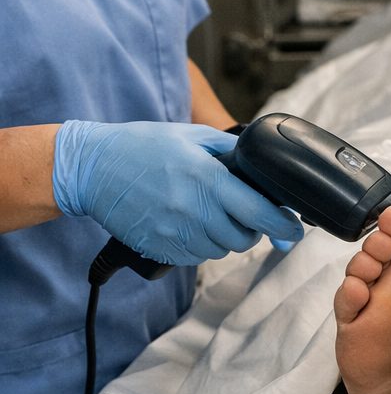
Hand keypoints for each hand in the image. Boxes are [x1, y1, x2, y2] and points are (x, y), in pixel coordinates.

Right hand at [52, 120, 304, 265]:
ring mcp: (176, 234)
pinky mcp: (161, 249)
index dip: (284, 224)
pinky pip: (196, 257)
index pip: (260, 212)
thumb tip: (262, 164)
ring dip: (226, 237)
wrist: (93, 169)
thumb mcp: (192, 137)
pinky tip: (190, 224)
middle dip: (253, 228)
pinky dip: (202, 245)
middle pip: (245, 238)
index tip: (294, 229)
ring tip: (211, 214)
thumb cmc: (142, 147)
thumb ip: (230, 150)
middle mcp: (195, 211)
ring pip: (222, 250)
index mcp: (208, 180)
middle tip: (244, 213)